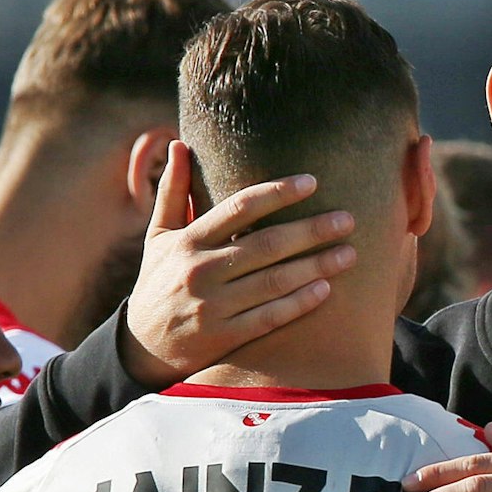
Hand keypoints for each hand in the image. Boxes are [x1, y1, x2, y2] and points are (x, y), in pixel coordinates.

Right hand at [119, 140, 358, 386]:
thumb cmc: (158, 282)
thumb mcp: (158, 237)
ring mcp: (213, 306)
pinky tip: (326, 289)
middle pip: (267, 244)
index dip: (278, 192)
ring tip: (349, 254)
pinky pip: (270, 317)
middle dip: (311, 230)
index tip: (313, 182)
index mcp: (188, 240)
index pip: (240, 207)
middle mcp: (201, 270)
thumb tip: (179, 144)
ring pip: (275, 281)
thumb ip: (172, 192)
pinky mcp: (224, 336)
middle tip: (347, 219)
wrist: (141, 347)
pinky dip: (300, 302)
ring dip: (317, 266)